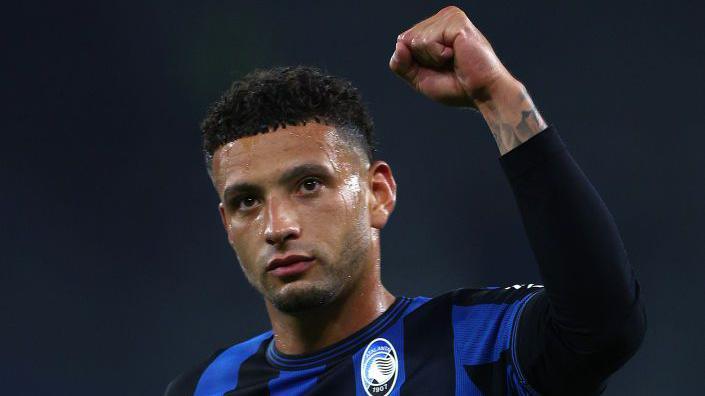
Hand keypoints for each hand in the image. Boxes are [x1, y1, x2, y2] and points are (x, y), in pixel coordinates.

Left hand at [389, 6, 513, 107]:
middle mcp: (442, 18)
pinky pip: (427, 41)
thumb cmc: (457, 87)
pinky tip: (456, 55)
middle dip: (422, 60)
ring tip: (454, 60)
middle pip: (406, 39)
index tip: (439, 68)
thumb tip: (398, 46)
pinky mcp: (456, 22)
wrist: (483, 94)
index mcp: (435, 27)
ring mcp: (450, 17)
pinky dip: (438, 55)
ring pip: (415, 40)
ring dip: (431, 59)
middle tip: (448, 65)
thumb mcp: (420, 78)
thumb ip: (402, 65)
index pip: (403, 41)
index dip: (415, 62)